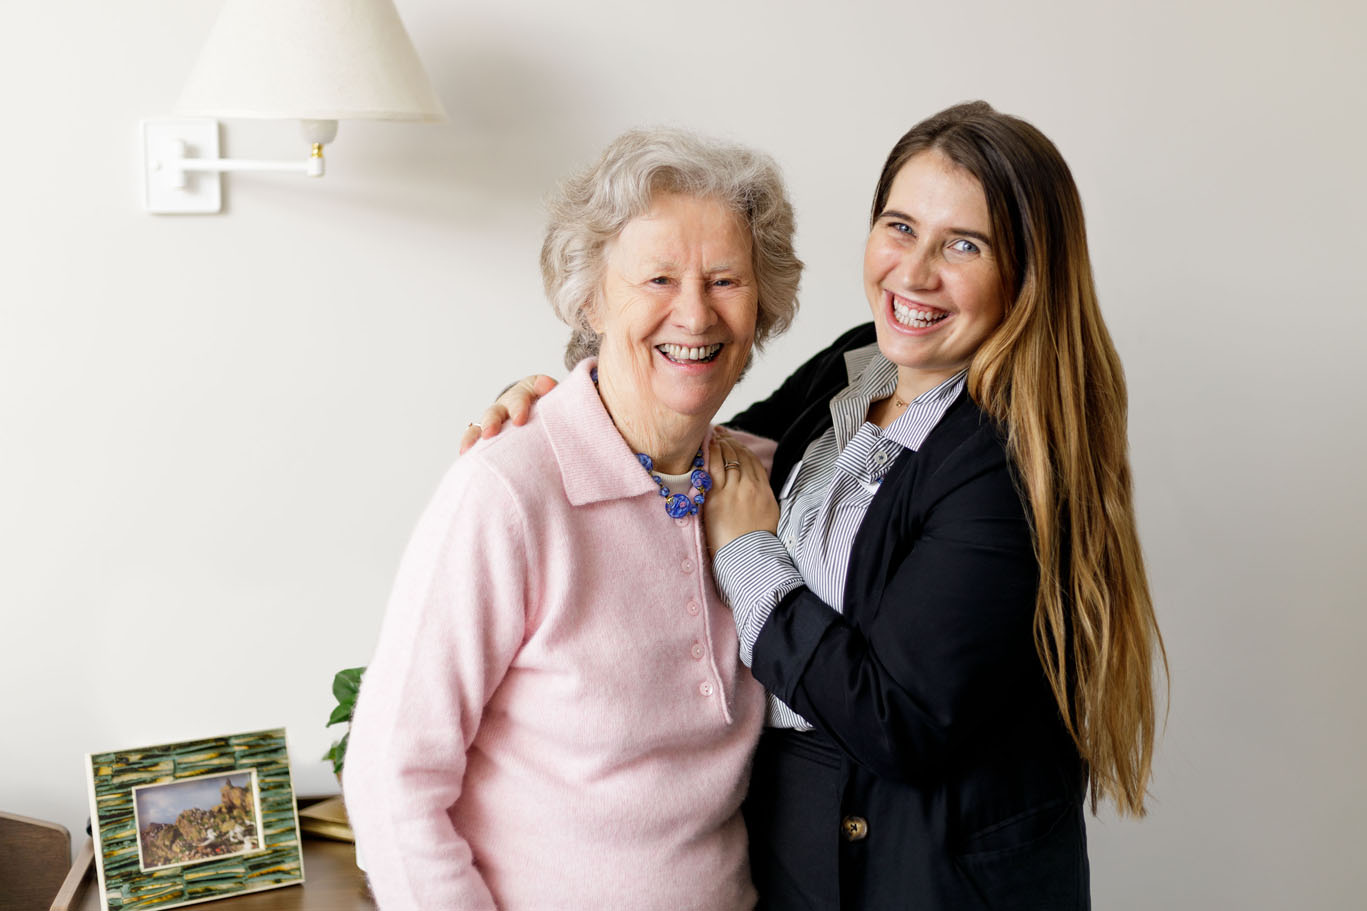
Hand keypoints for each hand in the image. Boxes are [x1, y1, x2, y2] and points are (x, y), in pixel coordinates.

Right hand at [458, 375, 558, 453]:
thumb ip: (555, 396)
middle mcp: (507, 406)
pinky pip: (475, 439)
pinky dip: (469, 446)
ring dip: (475, 435)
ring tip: (468, 448)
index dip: (519, 407)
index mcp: (526, 394)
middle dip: (492, 422)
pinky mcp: (488, 435)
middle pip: (496, 411)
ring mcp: (496, 420)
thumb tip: (550, 386)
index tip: (519, 420)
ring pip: (481, 426)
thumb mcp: (558, 399)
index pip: (521, 396)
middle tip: (491, 433)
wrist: (546, 415)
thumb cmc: (554, 409)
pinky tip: (465, 456)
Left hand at [705, 431, 779, 551]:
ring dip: (721, 444)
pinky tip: (709, 445)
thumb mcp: (768, 516)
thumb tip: (757, 491)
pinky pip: (716, 468)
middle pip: (741, 456)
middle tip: (721, 434)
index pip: (753, 462)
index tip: (734, 441)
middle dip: (730, 442)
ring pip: (729, 458)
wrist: (748, 556)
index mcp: (764, 491)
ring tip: (714, 436)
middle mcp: (751, 487)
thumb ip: (762, 499)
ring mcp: (734, 490)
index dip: (742, 448)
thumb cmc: (756, 542)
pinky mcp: (718, 497)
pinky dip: (713, 453)